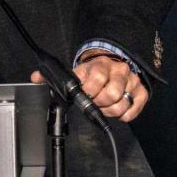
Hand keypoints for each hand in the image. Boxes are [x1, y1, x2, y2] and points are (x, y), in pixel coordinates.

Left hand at [30, 55, 147, 121]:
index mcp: (100, 64)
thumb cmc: (94, 70)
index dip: (88, 90)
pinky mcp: (141, 92)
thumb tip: (35, 77)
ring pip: (121, 103)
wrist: (115, 62)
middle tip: (93, 103)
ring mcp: (131, 81)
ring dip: (109, 111)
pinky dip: (123, 115)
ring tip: (103, 107)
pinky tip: (116, 110)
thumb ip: (54, 75)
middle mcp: (118, 71)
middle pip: (110, 94)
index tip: (84, 94)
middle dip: (98, 104)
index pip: (97, 77)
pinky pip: (133, 110)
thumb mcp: (77, 70)